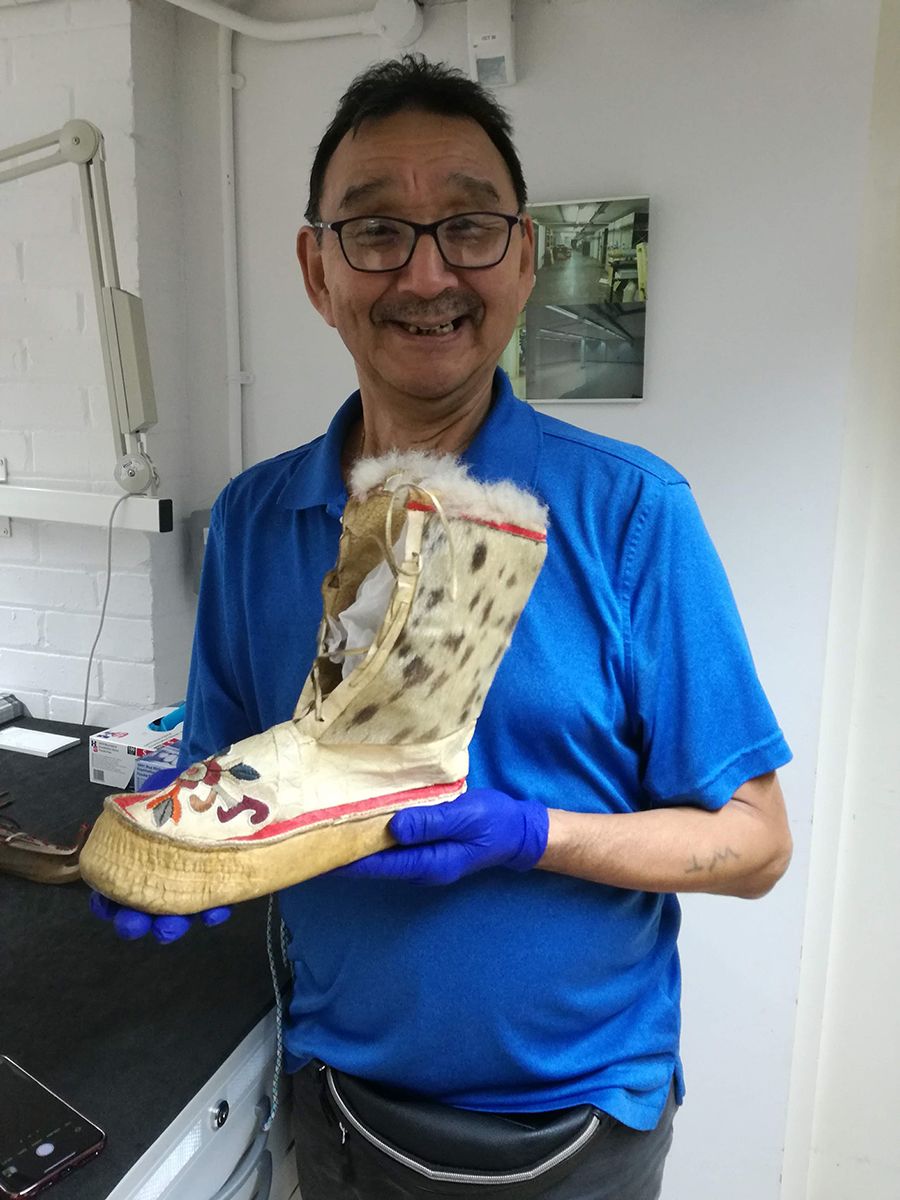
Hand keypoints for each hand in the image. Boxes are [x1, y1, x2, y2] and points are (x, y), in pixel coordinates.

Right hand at [88, 765, 230, 941]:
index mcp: (134, 865)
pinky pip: (212, 909)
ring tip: (170, 926)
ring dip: (170, 927)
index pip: (111, 893)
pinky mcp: (213, 891)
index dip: (105, 904)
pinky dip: (211, 913)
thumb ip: (143, 810)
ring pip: (173, 920)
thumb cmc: (177, 798)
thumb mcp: (155, 802)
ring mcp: (184, 890)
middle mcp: (156, 883)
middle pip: (138, 914)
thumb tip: (134, 809)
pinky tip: (214, 911)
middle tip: (134, 923)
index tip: (105, 905)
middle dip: (133, 923)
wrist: (214, 795)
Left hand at [333, 788, 548, 884]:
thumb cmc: (493, 822)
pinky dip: (375, 831)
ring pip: (382, 851)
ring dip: (359, 838)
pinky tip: (361, 816)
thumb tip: (394, 828)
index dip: (345, 859)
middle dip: (346, 847)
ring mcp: (422, 858)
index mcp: (428, 864)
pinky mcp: (425, 845)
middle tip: (312, 828)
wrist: (517, 829)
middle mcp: (420, 867)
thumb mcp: (464, 817)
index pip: (377, 864)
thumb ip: (430, 823)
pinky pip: (394, 842)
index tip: (317, 848)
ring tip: (328, 820)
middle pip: (374, 861)